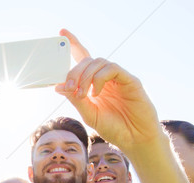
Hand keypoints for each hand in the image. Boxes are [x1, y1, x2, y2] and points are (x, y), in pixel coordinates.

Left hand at [56, 29, 159, 152]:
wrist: (134, 139)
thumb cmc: (114, 127)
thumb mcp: (89, 114)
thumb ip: (75, 99)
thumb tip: (59, 86)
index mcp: (94, 83)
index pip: (83, 59)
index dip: (73, 44)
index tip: (62, 32)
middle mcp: (106, 78)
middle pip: (87, 60)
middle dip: (74, 71)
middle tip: (69, 86)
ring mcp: (118, 78)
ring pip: (99, 62)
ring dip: (86, 76)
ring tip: (83, 94)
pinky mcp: (130, 80)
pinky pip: (112, 69)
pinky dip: (100, 78)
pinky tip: (96, 93)